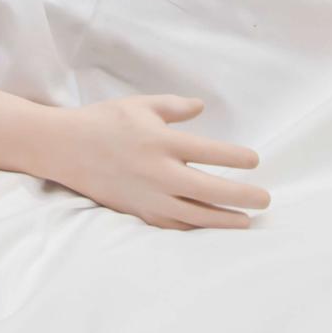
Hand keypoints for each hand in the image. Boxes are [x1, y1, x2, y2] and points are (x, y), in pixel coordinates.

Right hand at [39, 95, 269, 229]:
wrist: (66, 148)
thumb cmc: (105, 121)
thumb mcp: (141, 105)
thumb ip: (175, 106)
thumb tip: (202, 107)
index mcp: (162, 142)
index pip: (211, 153)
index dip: (237, 159)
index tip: (255, 161)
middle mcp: (158, 172)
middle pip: (210, 190)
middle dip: (242, 197)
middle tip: (265, 199)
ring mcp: (148, 196)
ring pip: (195, 214)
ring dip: (224, 220)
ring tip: (246, 221)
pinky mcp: (137, 210)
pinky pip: (172, 224)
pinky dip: (195, 227)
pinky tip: (210, 227)